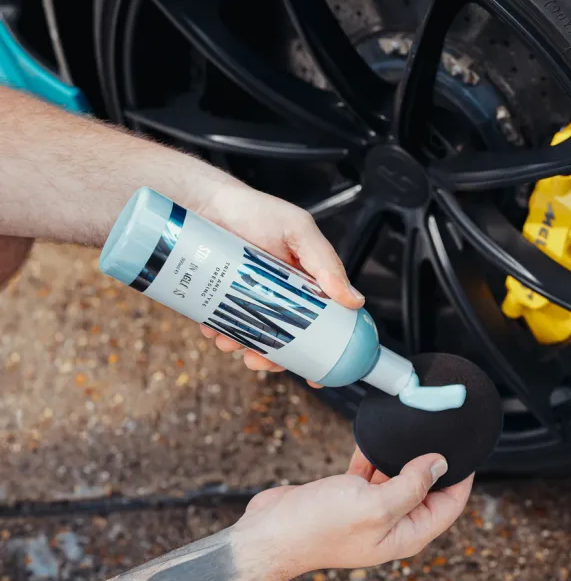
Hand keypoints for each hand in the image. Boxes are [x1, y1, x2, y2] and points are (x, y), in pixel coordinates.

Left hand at [194, 182, 363, 380]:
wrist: (207, 203)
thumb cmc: (255, 211)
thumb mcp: (299, 230)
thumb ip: (325, 262)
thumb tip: (353, 299)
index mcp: (306, 284)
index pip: (322, 324)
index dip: (322, 353)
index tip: (316, 377)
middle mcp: (280, 295)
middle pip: (284, 339)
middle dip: (272, 356)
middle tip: (258, 358)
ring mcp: (250, 299)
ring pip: (252, 337)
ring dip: (242, 346)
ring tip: (228, 340)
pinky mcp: (222, 301)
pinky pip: (224, 326)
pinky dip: (218, 333)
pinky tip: (212, 327)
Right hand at [235, 449, 472, 580]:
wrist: (271, 532)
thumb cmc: (319, 527)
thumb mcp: (375, 505)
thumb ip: (412, 486)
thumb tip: (440, 464)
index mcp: (406, 534)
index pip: (449, 506)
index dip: (461, 478)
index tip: (465, 451)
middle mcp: (392, 524)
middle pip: (425, 490)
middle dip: (430, 464)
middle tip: (434, 434)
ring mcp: (370, 510)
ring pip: (397, 478)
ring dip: (399, 458)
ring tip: (402, 435)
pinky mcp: (349, 496)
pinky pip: (371, 473)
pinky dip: (372, 457)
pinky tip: (370, 444)